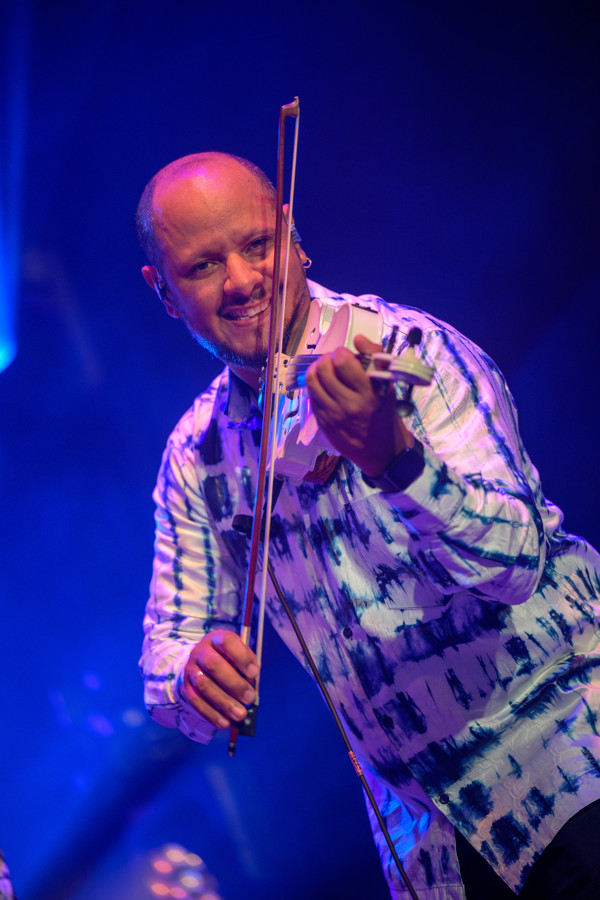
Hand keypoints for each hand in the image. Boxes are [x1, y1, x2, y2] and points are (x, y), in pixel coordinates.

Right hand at [181, 630, 257, 729]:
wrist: (200, 666)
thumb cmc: (227, 660)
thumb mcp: (238, 655)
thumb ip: (247, 665)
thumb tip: (252, 683)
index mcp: (217, 639)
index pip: (227, 641)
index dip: (241, 657)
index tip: (254, 673)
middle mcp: (201, 651)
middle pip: (214, 665)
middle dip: (234, 683)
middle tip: (249, 698)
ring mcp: (191, 669)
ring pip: (205, 686)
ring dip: (224, 702)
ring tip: (240, 714)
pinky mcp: (186, 687)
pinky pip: (197, 702)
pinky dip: (212, 714)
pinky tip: (225, 722)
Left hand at [304, 334, 411, 476]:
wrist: (382, 452)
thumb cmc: (386, 415)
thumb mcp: (389, 387)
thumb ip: (377, 359)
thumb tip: (358, 340)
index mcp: (369, 393)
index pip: (343, 362)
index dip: (341, 353)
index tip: (345, 355)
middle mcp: (349, 404)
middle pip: (324, 369)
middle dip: (327, 359)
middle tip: (333, 361)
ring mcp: (333, 414)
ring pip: (313, 381)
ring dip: (317, 370)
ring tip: (325, 370)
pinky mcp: (324, 422)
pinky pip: (311, 396)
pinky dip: (315, 386)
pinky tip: (324, 387)